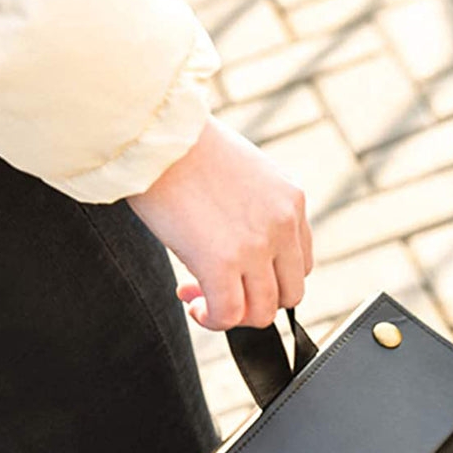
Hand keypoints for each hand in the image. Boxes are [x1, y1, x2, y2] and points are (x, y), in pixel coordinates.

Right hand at [126, 114, 312, 329]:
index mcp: (291, 200)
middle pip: (289, 294)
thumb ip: (257, 212)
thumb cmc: (183, 148)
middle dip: (255, 301)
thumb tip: (240, 254)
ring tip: (200, 299)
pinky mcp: (221, 262)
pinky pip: (228, 315)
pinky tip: (193, 305)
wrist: (153, 132)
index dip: (269, 279)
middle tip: (220, 292)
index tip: (239, 275)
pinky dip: (212, 320)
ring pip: (263, 312)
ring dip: (232, 314)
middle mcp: (282, 224)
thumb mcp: (244, 174)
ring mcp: (256, 245)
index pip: (300, 264)